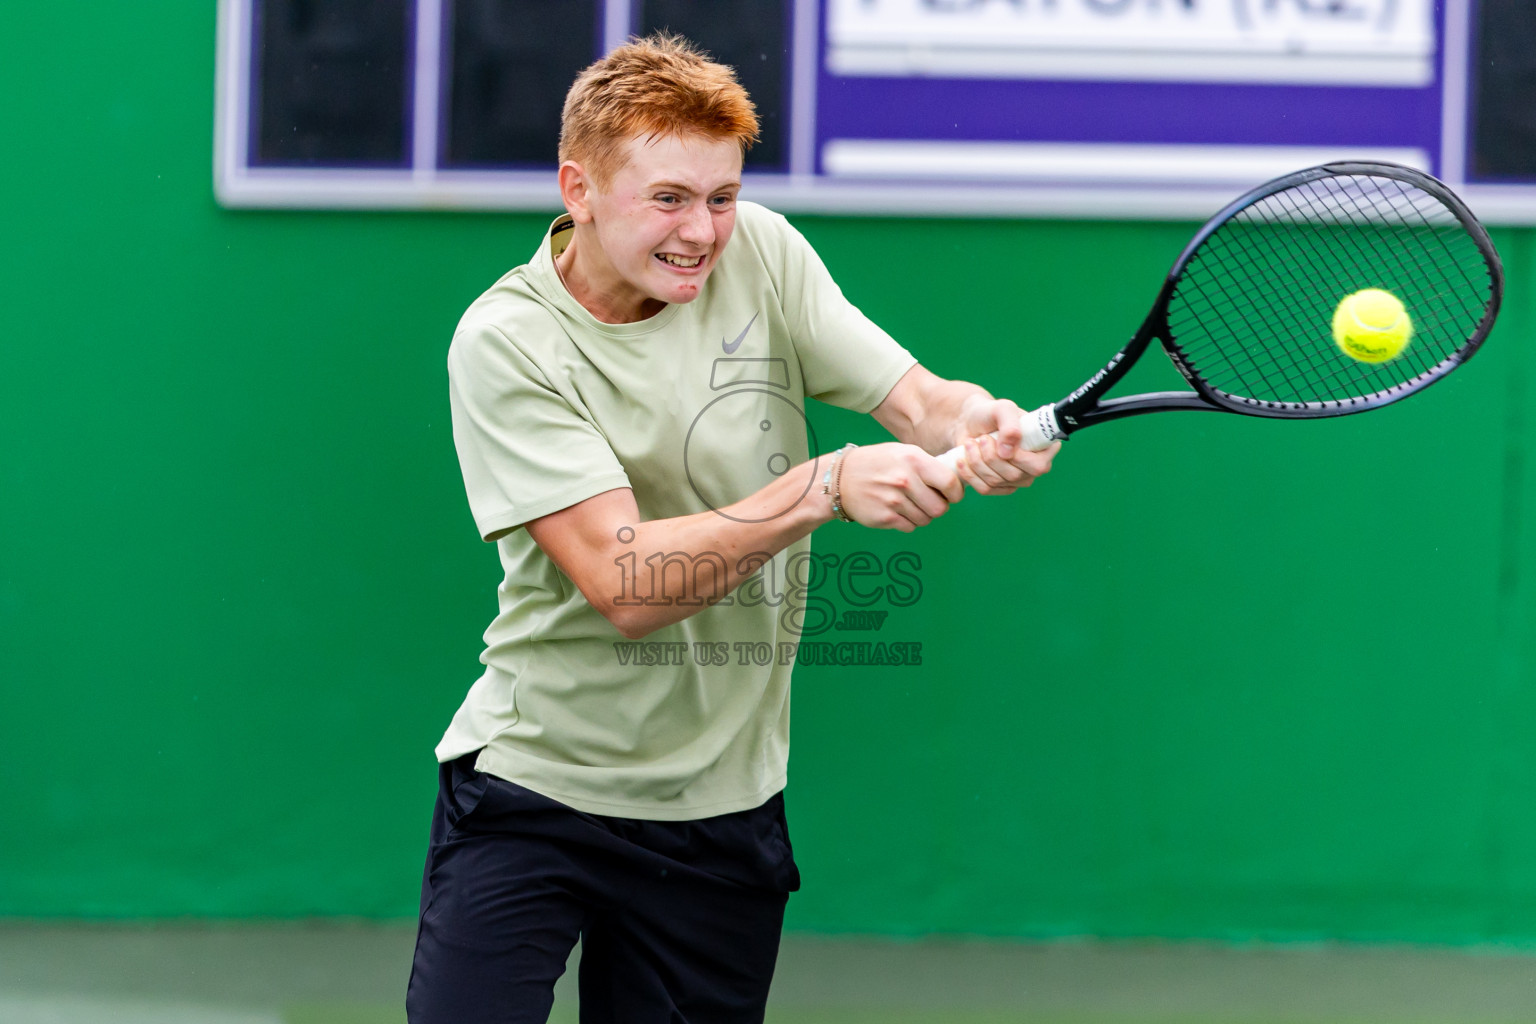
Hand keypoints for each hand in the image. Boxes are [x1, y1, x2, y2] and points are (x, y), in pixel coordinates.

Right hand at [835, 443, 963, 531]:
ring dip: (921, 515)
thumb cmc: (877, 464)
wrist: (840, 478)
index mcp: (913, 460)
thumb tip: (955, 482)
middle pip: (940, 508)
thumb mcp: (902, 452)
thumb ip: (927, 465)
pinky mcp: (885, 517)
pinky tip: (896, 511)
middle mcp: (905, 480)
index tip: (952, 495)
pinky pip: (910, 527)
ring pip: (925, 520)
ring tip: (908, 505)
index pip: (949, 483)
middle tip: (928, 502)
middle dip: (938, 507)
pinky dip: (907, 522)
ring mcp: (894, 500)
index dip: (955, 493)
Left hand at [953, 397, 1059, 494]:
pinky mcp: (998, 487)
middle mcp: (1033, 467)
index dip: (1018, 458)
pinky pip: (984, 488)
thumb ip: (1010, 424)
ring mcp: (1016, 480)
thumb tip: (1008, 453)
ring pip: (995, 482)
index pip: (1038, 466)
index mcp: (1044, 448)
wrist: (970, 423)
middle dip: (990, 456)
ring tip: (971, 443)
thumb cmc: (990, 414)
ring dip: (977, 461)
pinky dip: (969, 473)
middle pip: (1013, 475)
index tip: (998, 439)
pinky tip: (963, 459)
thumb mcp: (1002, 409)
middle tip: (982, 438)